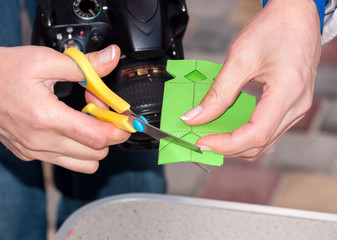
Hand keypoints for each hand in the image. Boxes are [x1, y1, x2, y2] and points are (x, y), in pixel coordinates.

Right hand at [0, 45, 129, 172]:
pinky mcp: (30, 154)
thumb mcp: (45, 60)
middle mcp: (41, 141)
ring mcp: (35, 151)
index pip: (98, 137)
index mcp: (46, 117)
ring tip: (87, 122)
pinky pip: (66, 161)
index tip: (127, 120)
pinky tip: (71, 128)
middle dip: (109, 133)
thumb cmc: (3, 71)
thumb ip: (84, 66)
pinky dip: (78, 149)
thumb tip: (112, 58)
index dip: (120, 129)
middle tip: (102, 112)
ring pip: (85, 164)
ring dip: (95, 145)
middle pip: (96, 153)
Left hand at [181, 0, 320, 159]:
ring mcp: (297, 107)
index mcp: (287, 93)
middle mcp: (297, 106)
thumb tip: (195, 116)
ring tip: (212, 134)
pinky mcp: (292, 105)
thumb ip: (217, 92)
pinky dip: (246, 133)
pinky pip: (268, 129)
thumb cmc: (274, 28)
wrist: (296, 14)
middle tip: (202, 140)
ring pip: (264, 141)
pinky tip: (228, 126)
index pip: (255, 135)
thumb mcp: (239, 58)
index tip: (202, 141)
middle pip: (259, 144)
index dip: (225, 144)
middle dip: (228, 147)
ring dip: (236, 143)